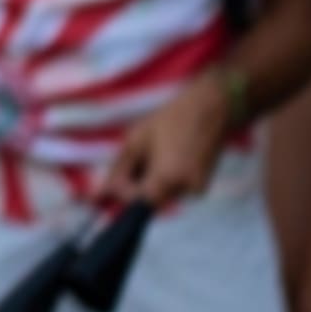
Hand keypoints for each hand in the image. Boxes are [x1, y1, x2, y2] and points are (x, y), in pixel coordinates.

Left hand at [104, 75, 231, 206]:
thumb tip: (98, 197)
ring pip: (160, 195)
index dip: (123, 190)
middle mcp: (185, 191)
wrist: (212, 109)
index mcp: (167, 179)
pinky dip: (165, 178)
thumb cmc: (171, 119)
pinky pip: (173, 190)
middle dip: (136, 182)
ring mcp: (196, 192)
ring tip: (157, 151)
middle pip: (148, 200)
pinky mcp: (201, 189)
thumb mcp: (136, 141)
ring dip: (149, 180)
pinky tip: (169, 156)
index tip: (123, 170)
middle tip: (138, 156)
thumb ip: (117, 171)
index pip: (136, 202)